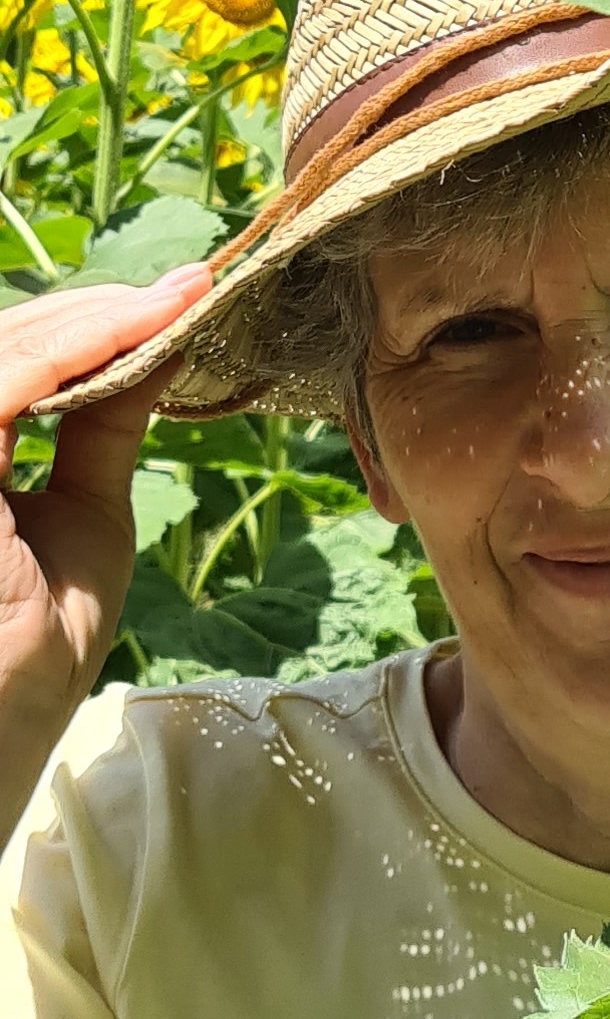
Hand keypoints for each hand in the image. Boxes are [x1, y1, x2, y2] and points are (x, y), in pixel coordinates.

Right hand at [0, 266, 212, 733]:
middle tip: (183, 288)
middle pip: (2, 340)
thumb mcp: (85, 508)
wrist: (5, 730)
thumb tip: (161, 342)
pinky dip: (71, 348)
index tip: (176, 297)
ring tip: (173, 302)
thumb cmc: (38, 642)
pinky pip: (0, 383)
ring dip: (91, 317)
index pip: (10, 361)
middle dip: (94, 308)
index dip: (86, 323)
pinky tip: (137, 329)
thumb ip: (103, 423)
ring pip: (0, 347)